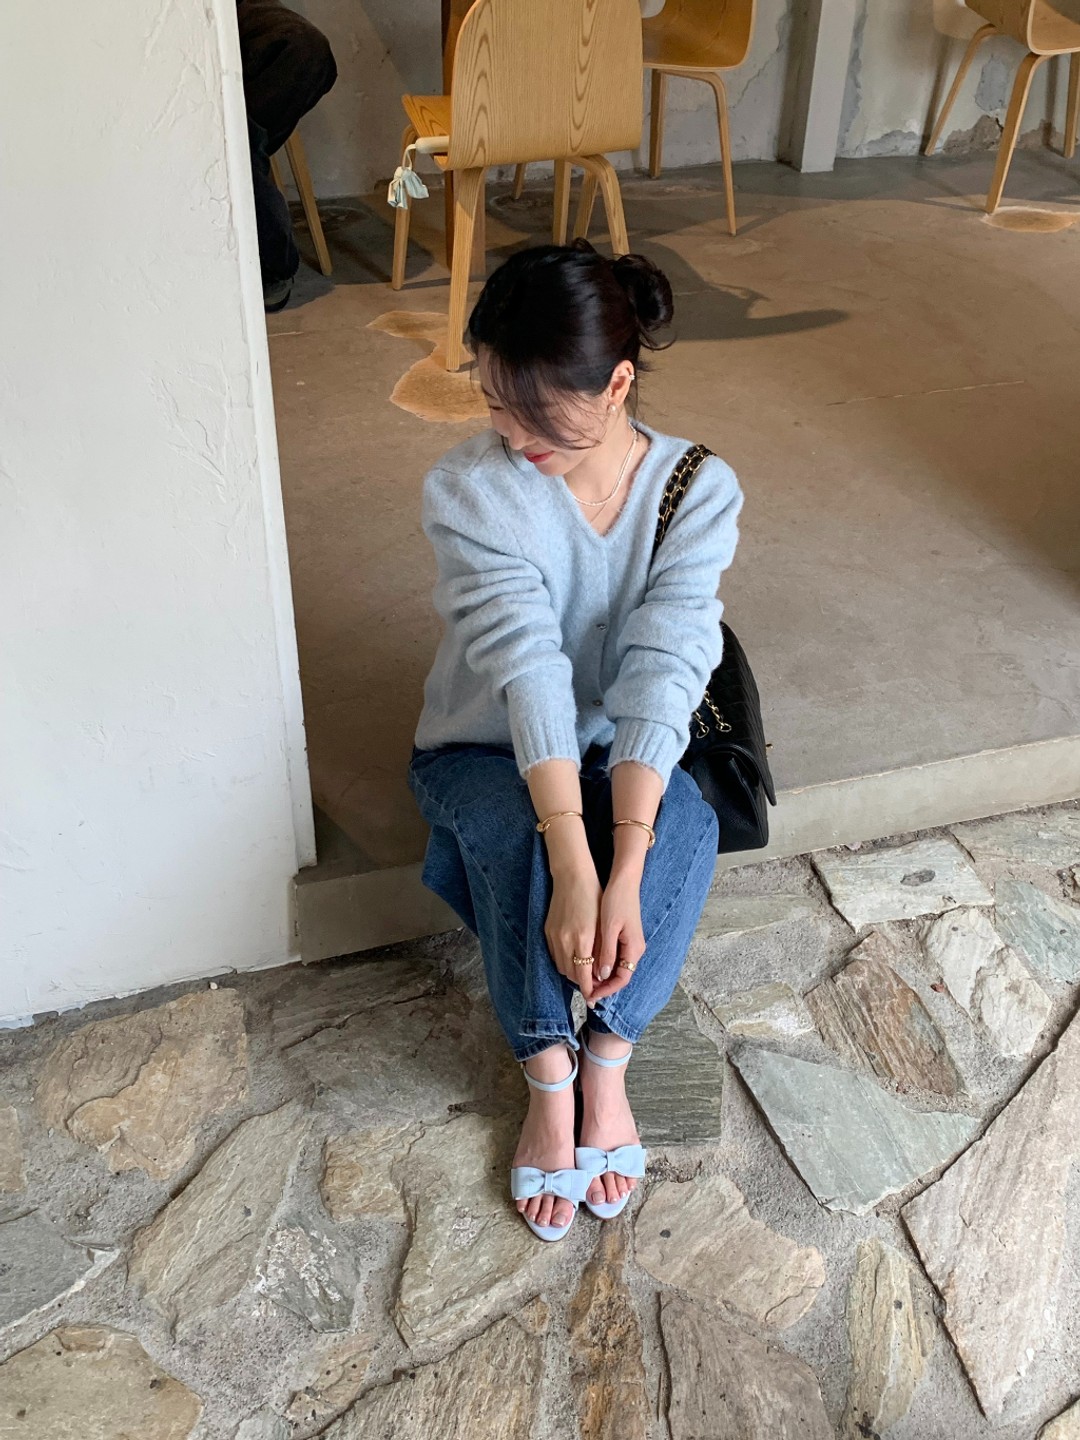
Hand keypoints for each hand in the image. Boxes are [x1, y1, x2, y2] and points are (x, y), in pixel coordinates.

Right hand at [545, 864, 602, 1000]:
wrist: (572, 876)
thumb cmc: (593, 897)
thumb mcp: (603, 924)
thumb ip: (602, 950)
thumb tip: (600, 973)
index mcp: (582, 939)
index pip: (583, 975)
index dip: (588, 989)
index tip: (593, 996)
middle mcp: (565, 940)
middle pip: (570, 974)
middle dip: (581, 982)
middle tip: (591, 984)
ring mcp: (553, 935)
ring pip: (560, 966)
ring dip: (571, 972)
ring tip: (583, 971)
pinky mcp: (546, 930)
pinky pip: (553, 954)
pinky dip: (562, 960)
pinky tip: (572, 957)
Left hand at [590, 868, 645, 1001]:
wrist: (624, 881)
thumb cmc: (617, 900)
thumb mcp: (610, 927)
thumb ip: (607, 952)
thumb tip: (602, 975)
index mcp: (634, 948)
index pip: (622, 979)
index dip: (606, 990)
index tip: (591, 995)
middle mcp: (635, 949)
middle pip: (619, 976)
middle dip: (603, 986)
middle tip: (585, 992)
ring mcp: (631, 943)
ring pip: (616, 968)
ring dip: (602, 976)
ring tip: (585, 981)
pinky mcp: (625, 937)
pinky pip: (615, 957)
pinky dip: (603, 964)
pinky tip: (590, 964)